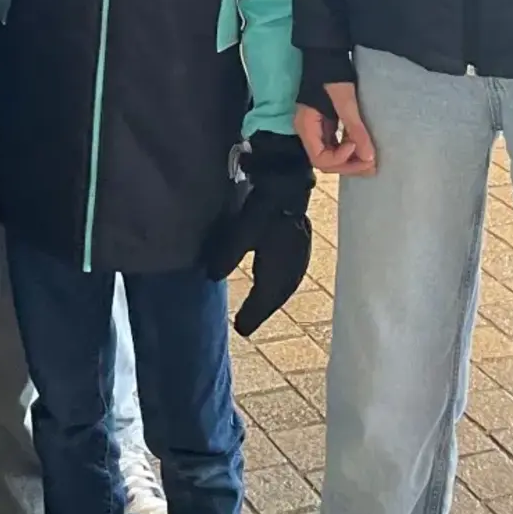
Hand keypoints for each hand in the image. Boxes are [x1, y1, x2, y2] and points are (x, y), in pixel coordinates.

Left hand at [201, 133, 313, 335]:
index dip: (252, 315)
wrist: (288, 183)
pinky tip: (275, 282)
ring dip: (272, 298)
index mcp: (278, 269)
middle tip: (248, 323)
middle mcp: (293, 267)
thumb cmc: (263, 208)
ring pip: (286, 285)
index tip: (240, 330)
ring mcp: (300, 254)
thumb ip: (226, 256)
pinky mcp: (301, 243)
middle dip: (262, 310)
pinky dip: (281, 284)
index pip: (264, 300)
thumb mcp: (240, 233)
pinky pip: (291, 273)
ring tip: (260, 306)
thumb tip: (211, 277)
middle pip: (277, 296)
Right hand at [295, 82, 376, 175]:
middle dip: (349, 165)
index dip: (340, 159)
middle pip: (327, 161)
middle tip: (372, 164)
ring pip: (333, 155)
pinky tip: (364, 145)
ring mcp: (318, 128)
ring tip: (371, 159)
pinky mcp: (327, 123)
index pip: (320, 159)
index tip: (356, 145)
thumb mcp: (345, 101)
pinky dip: (351, 148)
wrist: (327, 53)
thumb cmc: (332, 73)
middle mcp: (309, 131)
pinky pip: (337, 144)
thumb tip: (369, 158)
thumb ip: (355, 129)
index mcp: (306, 126)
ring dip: (351, 160)